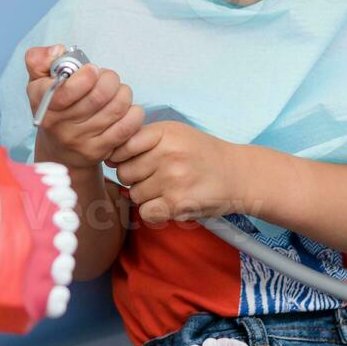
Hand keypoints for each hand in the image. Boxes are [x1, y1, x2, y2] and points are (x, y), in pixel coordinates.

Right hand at [26, 45, 143, 169]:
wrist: (59, 150)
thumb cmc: (53, 107)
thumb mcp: (38, 81)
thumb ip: (40, 59)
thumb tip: (58, 50)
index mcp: (44, 104)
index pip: (66, 91)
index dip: (86, 75)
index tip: (92, 69)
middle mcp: (60, 126)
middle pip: (99, 96)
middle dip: (110, 79)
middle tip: (108, 78)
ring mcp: (81, 141)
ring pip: (117, 108)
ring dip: (123, 93)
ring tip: (117, 92)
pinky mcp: (100, 151)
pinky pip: (128, 127)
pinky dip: (134, 112)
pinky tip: (126, 109)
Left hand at [108, 121, 245, 223]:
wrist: (238, 175)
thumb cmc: (202, 154)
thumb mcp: (175, 133)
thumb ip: (143, 138)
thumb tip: (109, 156)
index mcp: (165, 132)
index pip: (122, 145)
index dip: (120, 157)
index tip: (130, 161)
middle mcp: (168, 154)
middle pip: (125, 173)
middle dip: (134, 178)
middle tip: (155, 177)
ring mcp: (174, 180)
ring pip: (135, 194)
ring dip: (146, 196)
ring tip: (167, 188)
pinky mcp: (179, 204)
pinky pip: (146, 212)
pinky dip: (154, 212)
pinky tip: (168, 203)